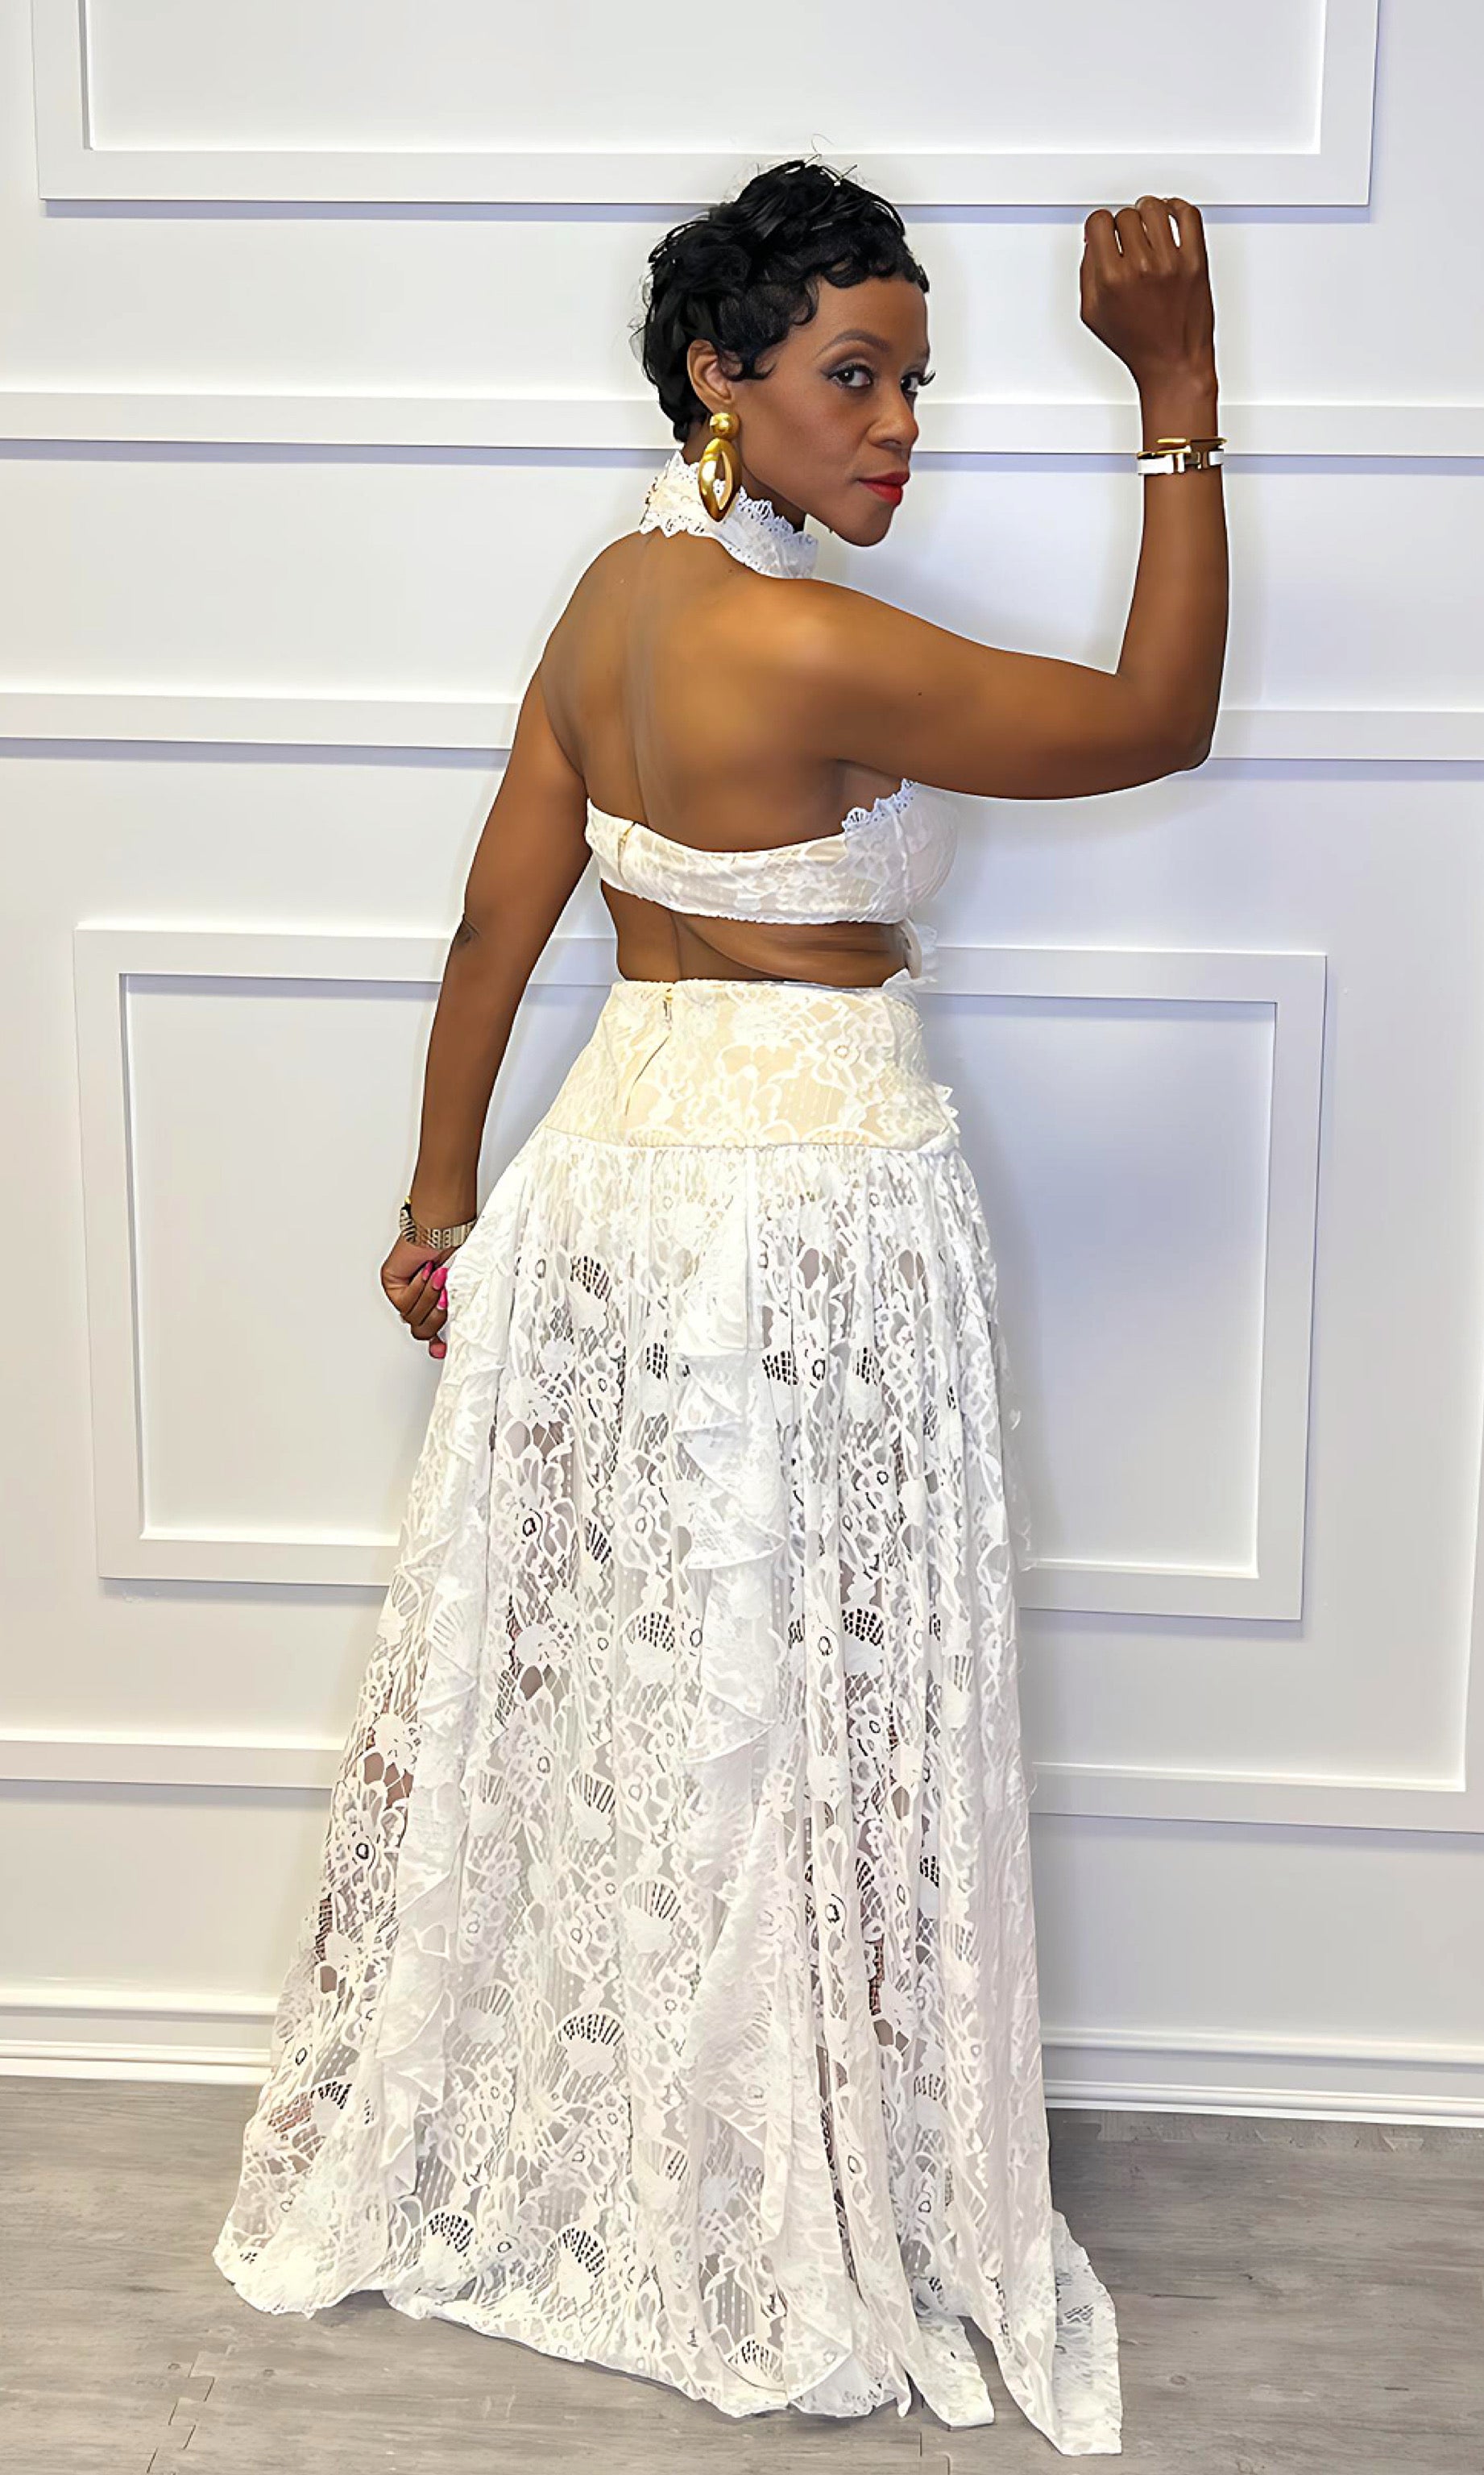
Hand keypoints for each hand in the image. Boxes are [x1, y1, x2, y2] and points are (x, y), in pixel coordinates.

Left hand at [381, 1235, 455, 1359]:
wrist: (444, 1226)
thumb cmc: (457, 1247)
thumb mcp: (464, 1287)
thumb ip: (460, 1311)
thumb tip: (458, 1336)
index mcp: (437, 1301)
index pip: (433, 1333)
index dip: (438, 1344)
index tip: (443, 1350)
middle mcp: (420, 1299)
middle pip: (423, 1330)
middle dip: (437, 1315)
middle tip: (447, 1297)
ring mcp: (404, 1293)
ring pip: (414, 1318)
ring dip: (430, 1298)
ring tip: (439, 1278)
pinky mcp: (391, 1284)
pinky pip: (404, 1303)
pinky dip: (418, 1288)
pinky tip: (426, 1273)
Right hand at [1079, 196, 1216, 386]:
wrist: (1174, 364)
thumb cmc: (1137, 345)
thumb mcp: (1094, 314)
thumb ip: (1088, 273)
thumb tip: (1093, 240)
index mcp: (1111, 280)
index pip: (1099, 222)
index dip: (1100, 225)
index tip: (1105, 231)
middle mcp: (1140, 267)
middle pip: (1126, 215)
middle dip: (1123, 224)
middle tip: (1128, 238)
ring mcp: (1170, 262)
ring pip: (1154, 208)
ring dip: (1148, 210)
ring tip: (1148, 223)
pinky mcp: (1195, 261)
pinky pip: (1187, 215)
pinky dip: (1178, 207)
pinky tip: (1171, 215)